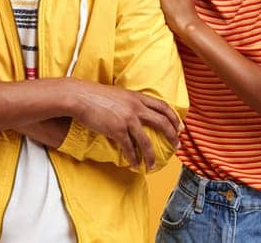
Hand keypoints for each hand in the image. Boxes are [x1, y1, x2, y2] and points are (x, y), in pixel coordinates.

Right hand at [66, 80, 181, 170]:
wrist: (80, 97)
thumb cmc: (95, 95)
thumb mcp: (118, 94)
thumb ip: (129, 102)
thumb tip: (134, 112)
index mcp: (137, 97)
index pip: (163, 106)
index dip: (174, 118)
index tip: (179, 127)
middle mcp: (136, 107)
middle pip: (162, 122)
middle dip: (172, 136)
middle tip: (177, 145)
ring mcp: (127, 119)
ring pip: (146, 141)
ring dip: (151, 156)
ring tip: (153, 165)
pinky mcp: (117, 130)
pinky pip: (129, 148)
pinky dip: (133, 158)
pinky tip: (135, 164)